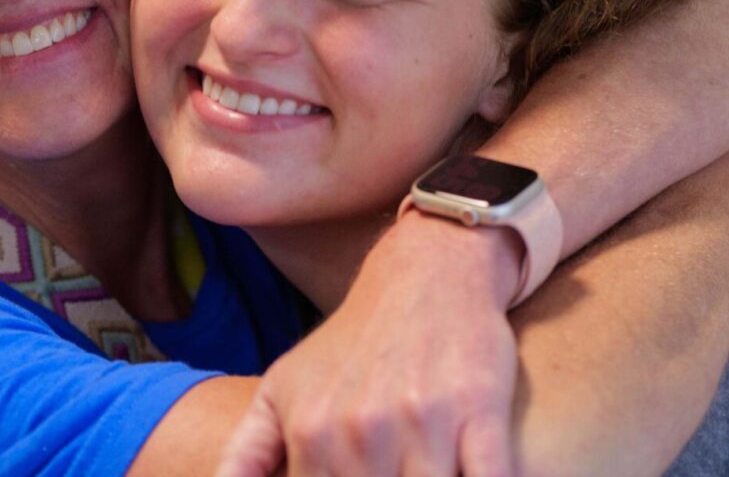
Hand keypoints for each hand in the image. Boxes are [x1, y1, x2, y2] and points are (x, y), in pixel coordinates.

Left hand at [217, 213, 522, 476]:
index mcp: (312, 432)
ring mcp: (424, 424)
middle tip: (383, 467)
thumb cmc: (353, 342)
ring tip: (417, 464)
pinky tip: (465, 468)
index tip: (352, 476)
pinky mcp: (480, 415)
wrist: (427, 272)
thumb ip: (247, 453)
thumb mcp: (283, 386)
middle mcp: (362, 431)